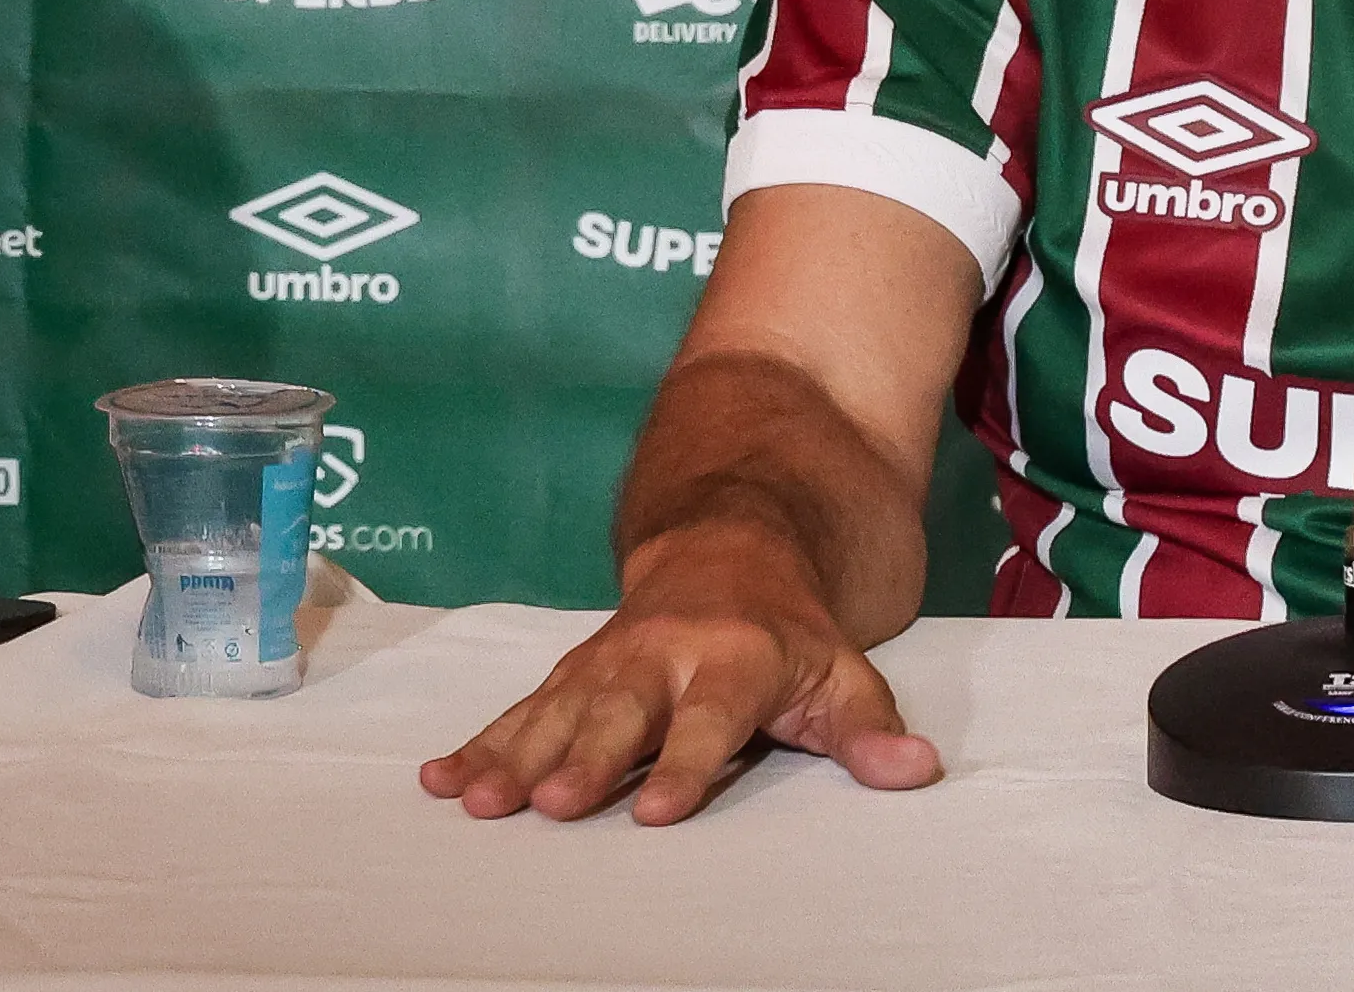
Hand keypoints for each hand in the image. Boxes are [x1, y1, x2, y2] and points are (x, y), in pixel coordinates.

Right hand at [418, 538, 942, 825]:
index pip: (710, 719)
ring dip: (515, 756)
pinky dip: (480, 743)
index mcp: (733, 660)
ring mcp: (610, 662)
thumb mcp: (843, 672)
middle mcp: (662, 656)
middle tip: (551, 804)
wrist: (730, 542)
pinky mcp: (574, 671)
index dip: (685, 764)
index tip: (655, 810)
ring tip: (477, 800)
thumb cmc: (791, 632)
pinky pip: (522, 708)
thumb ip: (868, 728)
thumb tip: (913, 770)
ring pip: (558, 711)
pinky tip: (441, 778)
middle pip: (620, 713)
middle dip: (584, 758)